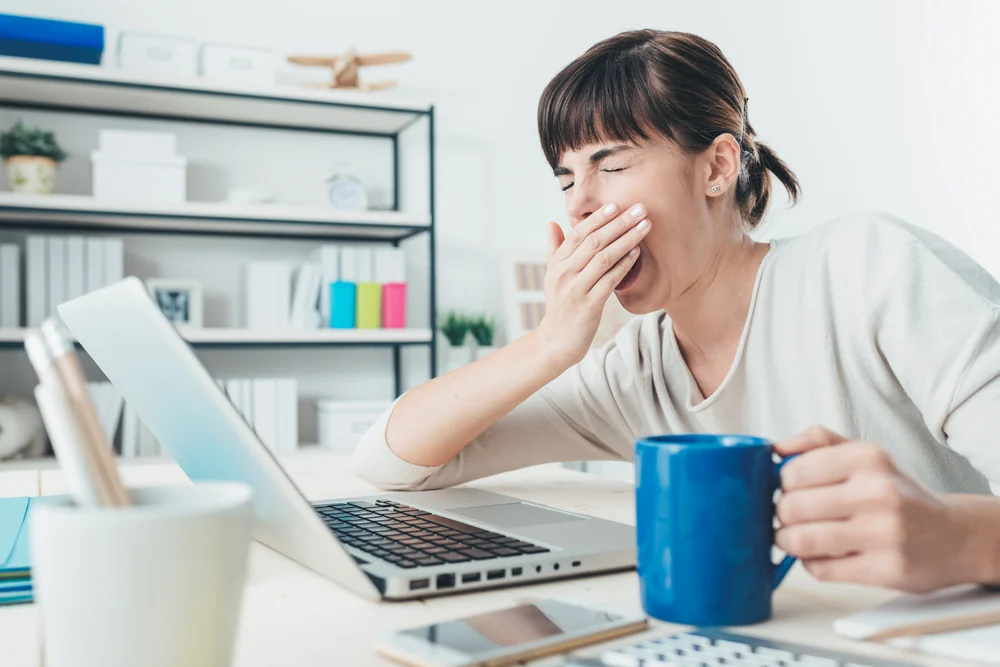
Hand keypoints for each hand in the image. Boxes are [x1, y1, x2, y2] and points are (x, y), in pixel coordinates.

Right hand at [533, 202, 649, 367]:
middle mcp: (565, 273)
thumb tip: (551, 223)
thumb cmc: (559, 305)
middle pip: (594, 241)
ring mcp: (576, 290)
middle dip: (619, 223)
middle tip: (640, 208)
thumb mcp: (552, 275)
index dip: (598, 218)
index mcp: (557, 263)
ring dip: (627, 240)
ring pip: (604, 258)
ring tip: (645, 226)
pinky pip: (610, 281)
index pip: (578, 233)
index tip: (617, 205)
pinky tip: (637, 253)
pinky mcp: (589, 306)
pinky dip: (624, 265)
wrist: (556, 341)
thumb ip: (554, 248)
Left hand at [774, 426, 975, 592]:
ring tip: (795, 537)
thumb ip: (819, 442)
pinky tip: (824, 554)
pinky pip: (821, 569)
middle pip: (792, 507)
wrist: (954, 536)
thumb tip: (776, 448)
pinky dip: (811, 563)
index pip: (793, 472)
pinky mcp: (886, 569)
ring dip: (788, 541)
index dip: (782, 485)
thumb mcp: (866, 455)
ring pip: (801, 540)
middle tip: (789, 517)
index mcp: (869, 458)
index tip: (789, 490)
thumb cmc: (898, 494)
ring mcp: (885, 533)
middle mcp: (879, 492)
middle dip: (781, 515)